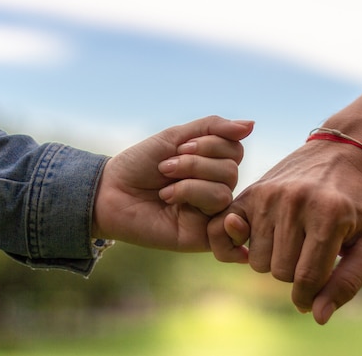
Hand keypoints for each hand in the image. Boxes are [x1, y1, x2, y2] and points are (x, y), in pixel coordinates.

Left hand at [93, 116, 253, 251]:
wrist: (109, 192)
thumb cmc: (139, 164)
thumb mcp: (176, 137)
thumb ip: (213, 128)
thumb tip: (252, 125)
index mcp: (211, 165)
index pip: (235, 149)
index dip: (210, 144)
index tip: (179, 147)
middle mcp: (215, 188)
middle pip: (232, 169)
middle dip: (195, 163)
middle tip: (165, 168)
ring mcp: (210, 213)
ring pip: (225, 190)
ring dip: (189, 182)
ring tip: (164, 190)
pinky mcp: (203, 235)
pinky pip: (219, 215)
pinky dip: (196, 199)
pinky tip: (176, 203)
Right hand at [209, 139, 361, 323]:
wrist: (341, 155)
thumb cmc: (357, 206)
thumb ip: (347, 283)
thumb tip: (315, 316)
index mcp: (329, 215)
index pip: (306, 279)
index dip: (309, 297)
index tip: (314, 295)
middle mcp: (295, 201)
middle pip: (279, 272)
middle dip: (295, 273)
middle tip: (308, 254)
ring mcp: (269, 194)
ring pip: (257, 260)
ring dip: (273, 260)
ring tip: (291, 240)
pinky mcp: (251, 191)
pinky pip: (223, 232)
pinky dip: (232, 246)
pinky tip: (249, 243)